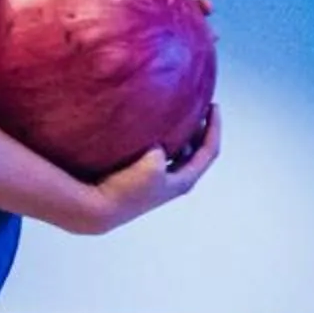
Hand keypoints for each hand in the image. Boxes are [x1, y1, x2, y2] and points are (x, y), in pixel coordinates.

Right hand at [75, 103, 221, 235]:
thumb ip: (163, 146)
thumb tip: (158, 141)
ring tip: (177, 113)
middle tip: (197, 107)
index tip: (213, 105)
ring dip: (181, 133)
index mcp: (185, 180)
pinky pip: (161, 152)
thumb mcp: (152, 164)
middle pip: (197, 150)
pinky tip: (154, 128)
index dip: (214, 127)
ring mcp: (160, 180)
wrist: (99, 207)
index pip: (209, 150)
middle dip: (200, 128)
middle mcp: (176, 181)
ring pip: (179, 151)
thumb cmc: (126, 190)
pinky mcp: (144, 177)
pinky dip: (164, 139)